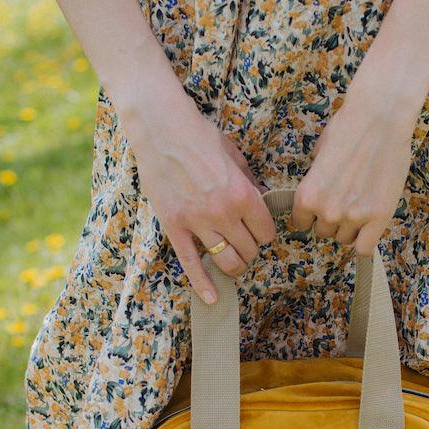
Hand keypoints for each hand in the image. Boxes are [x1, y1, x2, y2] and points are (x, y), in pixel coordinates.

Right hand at [118, 72, 276, 303]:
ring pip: (227, 262)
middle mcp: (223, 214)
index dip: (265, 233)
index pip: (266, 233)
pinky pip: (191, 264)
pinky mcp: (175, 228)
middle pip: (250, 250)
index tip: (259, 229)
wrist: (161, 129)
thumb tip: (260, 202)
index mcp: (243, 195)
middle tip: (246, 241)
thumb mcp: (235, 155)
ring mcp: (197, 224)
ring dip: (235, 265)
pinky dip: (203, 285)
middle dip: (251, 248)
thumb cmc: (200, 136)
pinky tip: (212, 299)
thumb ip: (249, 183)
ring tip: (234, 261)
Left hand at [290, 79, 417, 254]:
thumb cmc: (348, 128)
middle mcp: (327, 211)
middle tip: (347, 201)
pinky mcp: (378, 218)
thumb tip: (319, 193)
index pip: (302, 223)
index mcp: (307, 196)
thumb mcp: (318, 155)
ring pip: (345, 239)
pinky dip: (366, 242)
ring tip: (362, 205)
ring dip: (351, 228)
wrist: (379, 118)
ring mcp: (353, 216)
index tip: (323, 206)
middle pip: (324, 233)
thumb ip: (316, 181)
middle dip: (332, 220)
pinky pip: (365, 248)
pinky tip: (370, 228)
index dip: (313, 215)